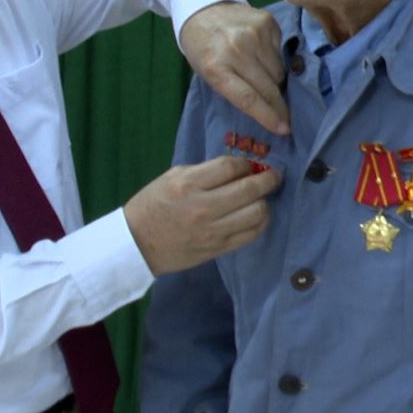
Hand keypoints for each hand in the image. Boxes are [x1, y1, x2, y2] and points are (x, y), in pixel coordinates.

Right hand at [125, 155, 281, 274]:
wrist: (137, 243)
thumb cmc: (153, 205)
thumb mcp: (172, 177)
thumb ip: (204, 171)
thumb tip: (237, 168)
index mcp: (188, 184)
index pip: (230, 167)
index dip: (247, 163)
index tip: (252, 164)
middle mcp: (203, 207)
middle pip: (249, 189)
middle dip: (269, 179)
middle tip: (275, 176)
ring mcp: (212, 231)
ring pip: (256, 214)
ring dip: (265, 202)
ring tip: (262, 198)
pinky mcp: (217, 249)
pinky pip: (250, 235)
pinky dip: (260, 223)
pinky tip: (257, 216)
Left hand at [180, 1, 288, 134]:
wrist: (203, 8)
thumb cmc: (203, 48)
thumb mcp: (208, 74)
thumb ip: (234, 90)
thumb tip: (267, 109)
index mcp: (216, 67)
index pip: (248, 98)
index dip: (269, 116)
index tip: (283, 129)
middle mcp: (237, 50)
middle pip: (269, 87)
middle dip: (279, 106)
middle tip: (286, 117)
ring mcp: (254, 34)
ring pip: (278, 71)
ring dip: (276, 81)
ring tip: (266, 80)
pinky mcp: (267, 22)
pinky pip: (280, 53)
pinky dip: (275, 60)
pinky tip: (262, 56)